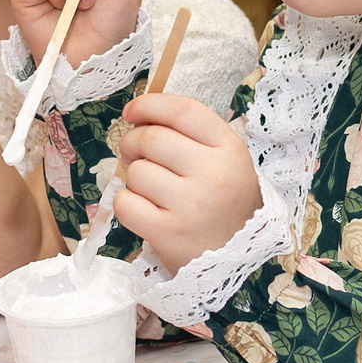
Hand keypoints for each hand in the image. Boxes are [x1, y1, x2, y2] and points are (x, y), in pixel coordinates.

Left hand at [113, 93, 262, 270]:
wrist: (235, 257)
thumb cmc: (223, 201)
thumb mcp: (225, 159)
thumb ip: (190, 134)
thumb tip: (139, 117)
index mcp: (229, 149)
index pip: (182, 111)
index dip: (150, 105)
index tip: (132, 111)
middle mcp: (213, 174)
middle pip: (152, 138)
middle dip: (132, 142)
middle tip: (134, 154)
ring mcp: (190, 205)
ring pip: (136, 172)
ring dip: (134, 178)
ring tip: (151, 189)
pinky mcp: (168, 233)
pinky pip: (125, 203)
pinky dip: (127, 203)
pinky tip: (144, 209)